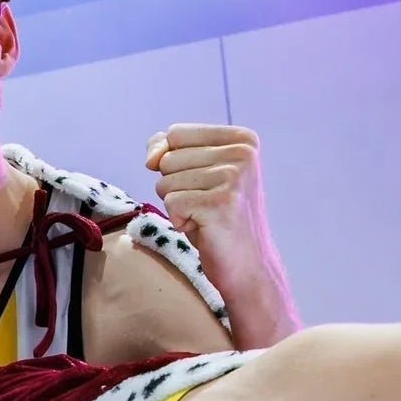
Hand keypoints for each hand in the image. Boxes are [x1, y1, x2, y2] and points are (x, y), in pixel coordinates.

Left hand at [146, 124, 287, 310]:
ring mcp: (233, 176)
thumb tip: (152, 157)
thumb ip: (168, 150)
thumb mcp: (195, 175)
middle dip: (176, 188)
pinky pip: (171, 203)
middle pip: (168, 158)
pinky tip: (204, 228)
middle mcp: (242, 152)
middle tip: (206, 206)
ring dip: (177, 206)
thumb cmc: (217, 220)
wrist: (248, 266)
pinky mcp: (220, 201)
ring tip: (206, 217)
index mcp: (241, 138)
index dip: (171, 163)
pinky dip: (179, 221)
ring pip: (165, 182)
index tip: (201, 185)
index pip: (175, 133)